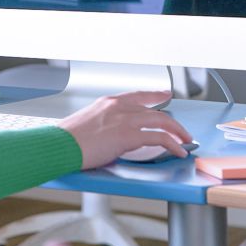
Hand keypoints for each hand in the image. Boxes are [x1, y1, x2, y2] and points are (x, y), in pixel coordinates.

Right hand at [58, 90, 192, 169]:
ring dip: (177, 132)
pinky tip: (178, 151)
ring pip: (162, 121)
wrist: (60, 144)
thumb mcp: (88, 123)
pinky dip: (173, 144)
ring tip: (185, 141)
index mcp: (108, 102)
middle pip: (156, 110)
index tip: (165, 94)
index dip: (155, 95)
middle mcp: (119, 107)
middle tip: (182, 130)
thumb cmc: (68, 138)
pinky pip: (160, 137)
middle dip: (173, 122)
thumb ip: (104, 124)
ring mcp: (125, 119)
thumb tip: (111, 135)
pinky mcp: (129, 135)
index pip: (138, 95)